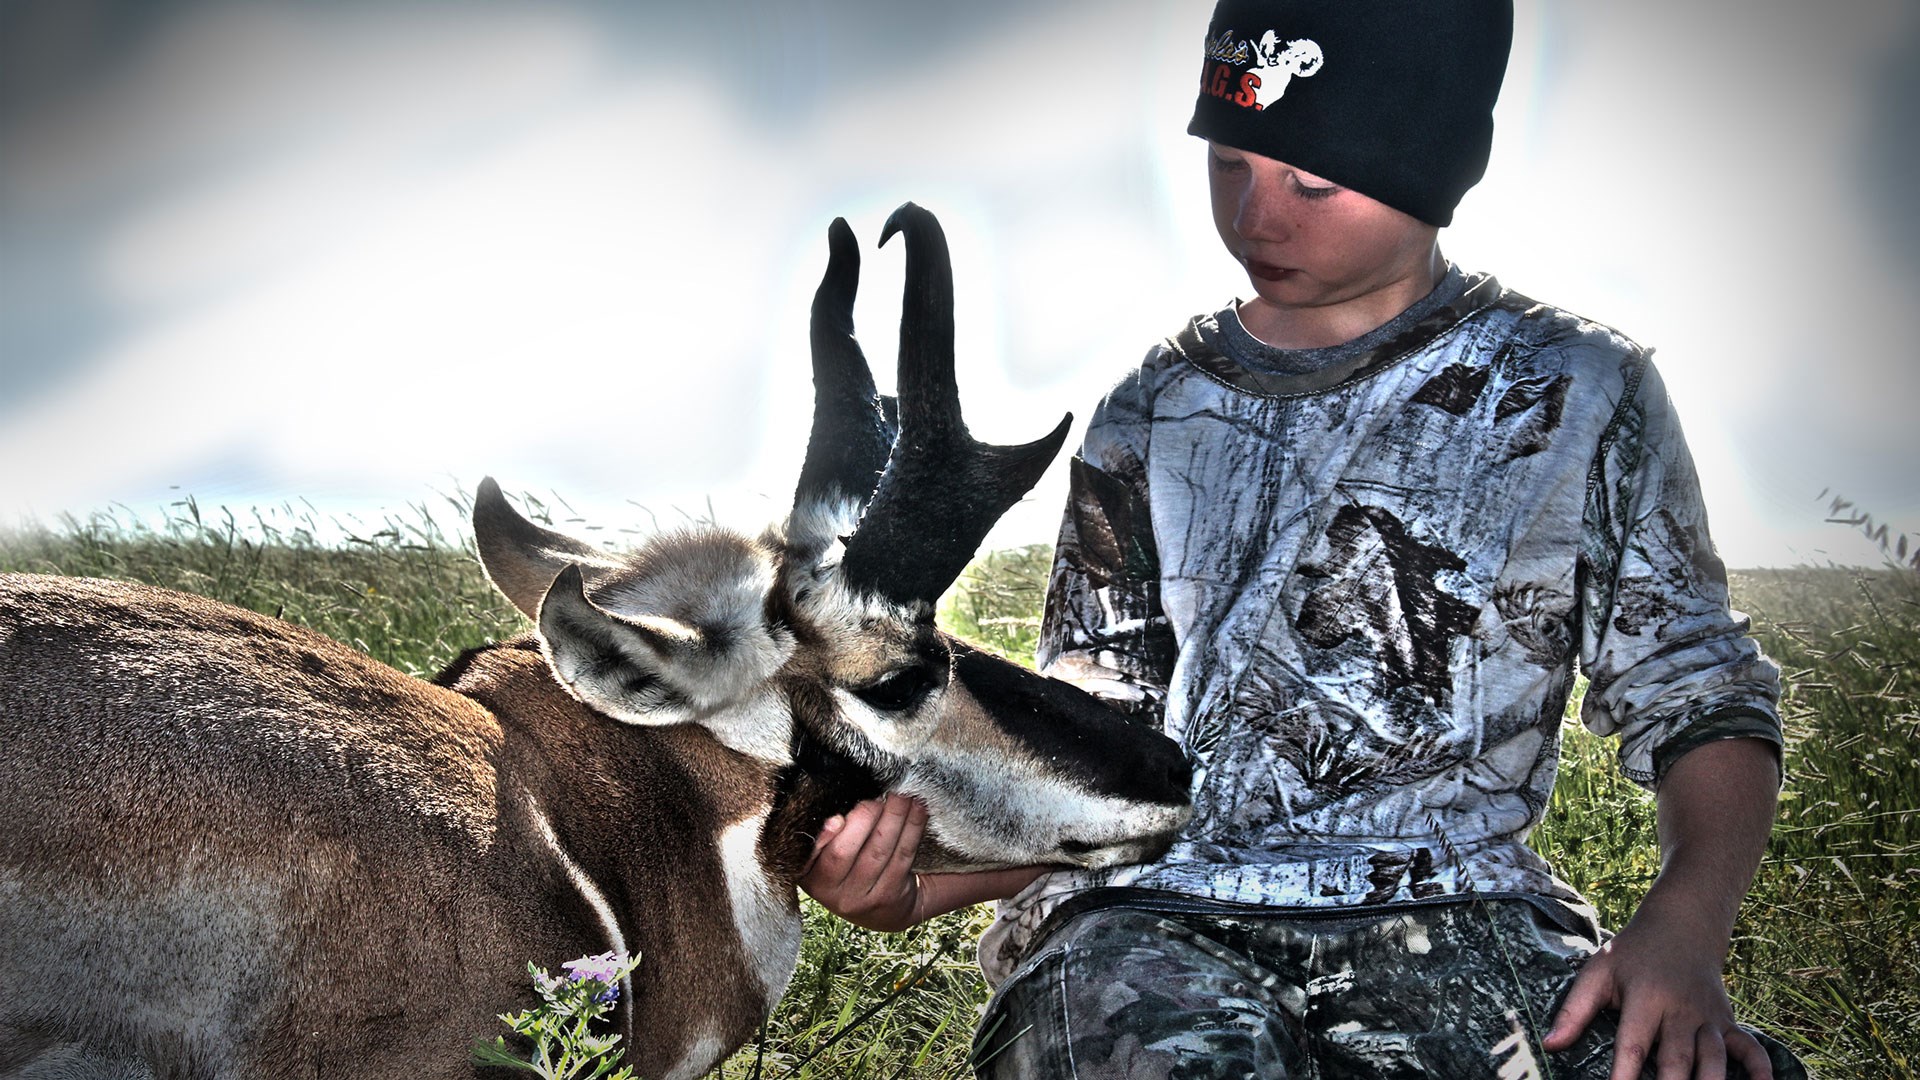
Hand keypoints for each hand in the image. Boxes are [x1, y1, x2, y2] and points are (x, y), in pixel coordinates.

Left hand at [799, 793, 1050, 931]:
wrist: (845, 891)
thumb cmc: (906, 881)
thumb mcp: (945, 885)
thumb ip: (990, 880)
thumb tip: (1050, 868)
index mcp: (891, 907)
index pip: (900, 864)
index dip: (910, 830)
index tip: (921, 803)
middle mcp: (855, 904)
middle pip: (875, 850)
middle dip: (891, 816)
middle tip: (903, 793)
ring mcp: (825, 891)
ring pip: (847, 844)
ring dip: (863, 816)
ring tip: (877, 800)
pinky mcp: (803, 872)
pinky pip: (816, 846)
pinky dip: (830, 826)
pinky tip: (840, 813)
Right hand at [800, 794, 929, 930]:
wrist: (883, 911)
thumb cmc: (853, 870)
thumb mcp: (829, 860)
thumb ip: (828, 839)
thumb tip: (836, 820)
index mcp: (814, 880)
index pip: (814, 857)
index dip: (824, 838)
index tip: (836, 817)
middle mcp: (835, 895)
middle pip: (846, 852)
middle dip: (865, 818)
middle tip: (879, 794)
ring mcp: (864, 899)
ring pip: (879, 851)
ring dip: (894, 817)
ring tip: (903, 795)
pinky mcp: (891, 895)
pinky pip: (903, 856)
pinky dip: (912, 829)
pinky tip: (918, 810)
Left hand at [1542, 898, 1773, 1079]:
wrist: (1681, 926)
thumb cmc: (1632, 954)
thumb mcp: (1598, 972)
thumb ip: (1575, 1010)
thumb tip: (1550, 1045)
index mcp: (1645, 998)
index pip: (1633, 1044)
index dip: (1625, 1074)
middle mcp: (1680, 1011)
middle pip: (1676, 1059)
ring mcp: (1707, 1017)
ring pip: (1714, 1058)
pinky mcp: (1728, 1022)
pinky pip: (1749, 1047)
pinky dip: (1760, 1068)